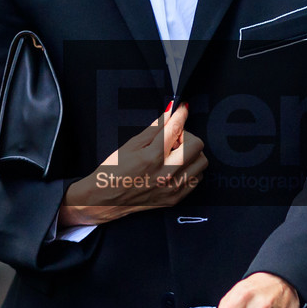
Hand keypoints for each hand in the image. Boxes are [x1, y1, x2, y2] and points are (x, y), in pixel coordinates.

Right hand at [57, 103, 206, 227]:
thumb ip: (155, 128)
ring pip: (201, 162)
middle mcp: (165, 174)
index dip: (181, 114)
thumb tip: (170, 112)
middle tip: (173, 138)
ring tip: (174, 154)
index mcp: (152, 157)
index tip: (182, 108)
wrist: (105, 199)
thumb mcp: (131, 144)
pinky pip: (197, 179)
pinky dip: (191, 169)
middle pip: (196, 145)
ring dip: (191, 153)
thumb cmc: (114, 170)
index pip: (175, 129)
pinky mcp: (174, 199)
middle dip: (187, 136)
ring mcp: (172, 188)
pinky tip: (176, 167)